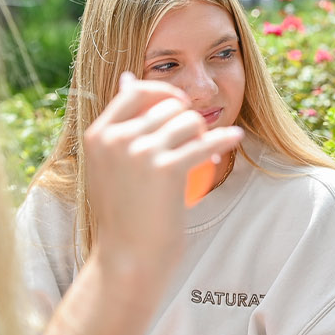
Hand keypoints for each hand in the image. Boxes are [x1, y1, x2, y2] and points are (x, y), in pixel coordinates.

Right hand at [81, 72, 242, 268]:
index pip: (137, 91)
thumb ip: (119, 124)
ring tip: (205, 158)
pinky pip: (206, 143)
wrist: (129, 258)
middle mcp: (117, 138)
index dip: (164, 94)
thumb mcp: (108, 165)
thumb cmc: (123, 214)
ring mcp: (140, 152)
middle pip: (169, 106)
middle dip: (189, 119)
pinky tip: (236, 138)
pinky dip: (224, 139)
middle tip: (195, 144)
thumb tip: (128, 76)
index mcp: (98, 134)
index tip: (180, 107)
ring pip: (189, 122)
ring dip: (204, 135)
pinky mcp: (166, 169)